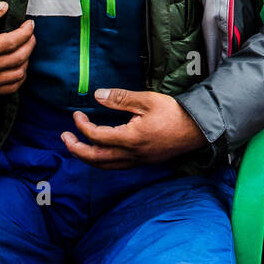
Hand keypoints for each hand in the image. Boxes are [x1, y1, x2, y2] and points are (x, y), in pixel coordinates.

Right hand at [0, 1, 34, 94]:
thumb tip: (4, 7)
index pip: (10, 42)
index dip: (25, 32)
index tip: (30, 23)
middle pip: (17, 58)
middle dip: (30, 43)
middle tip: (30, 34)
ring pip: (17, 74)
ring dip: (26, 59)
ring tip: (24, 47)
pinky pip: (10, 88)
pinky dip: (19, 77)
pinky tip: (18, 64)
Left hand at [62, 89, 206, 168]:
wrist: (198, 129)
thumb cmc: (174, 113)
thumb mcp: (147, 100)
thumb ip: (120, 98)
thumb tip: (97, 95)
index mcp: (131, 138)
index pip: (96, 136)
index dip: (82, 126)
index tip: (77, 115)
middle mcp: (132, 154)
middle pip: (95, 158)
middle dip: (75, 148)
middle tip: (65, 137)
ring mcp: (138, 161)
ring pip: (104, 166)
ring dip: (87, 158)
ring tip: (77, 146)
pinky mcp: (143, 162)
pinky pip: (116, 167)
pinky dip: (101, 162)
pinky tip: (99, 153)